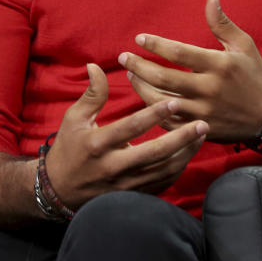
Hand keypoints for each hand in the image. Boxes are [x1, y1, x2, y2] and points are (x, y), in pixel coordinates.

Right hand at [44, 63, 207, 209]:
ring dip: (186, 153)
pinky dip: (178, 169)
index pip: (131, 127)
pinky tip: (189, 153)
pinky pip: (161, 184)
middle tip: (202, 123)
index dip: (154, 114)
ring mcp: (125, 185)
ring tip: (201, 135)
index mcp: (99, 144)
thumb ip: (91, 94)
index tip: (175, 102)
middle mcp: (114, 167)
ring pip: (163, 170)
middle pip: (155, 153)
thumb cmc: (68, 149)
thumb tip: (95, 65)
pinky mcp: (133, 195)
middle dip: (182, 138)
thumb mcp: (73, 119)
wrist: (59, 191)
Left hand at [118, 0, 261, 142]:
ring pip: (161, 103)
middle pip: (164, 79)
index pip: (179, 53)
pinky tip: (144, 98)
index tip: (139, 38)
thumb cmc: (255, 75)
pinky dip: (153, 111)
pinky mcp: (200, 130)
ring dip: (141, 88)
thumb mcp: (243, 45)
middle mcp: (209, 90)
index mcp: (219, 66)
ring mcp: (203, 113)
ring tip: (131, 75)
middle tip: (124, 58)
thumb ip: (222, 23)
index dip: (156, 45)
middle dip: (139, 67)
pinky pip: (169, 123)